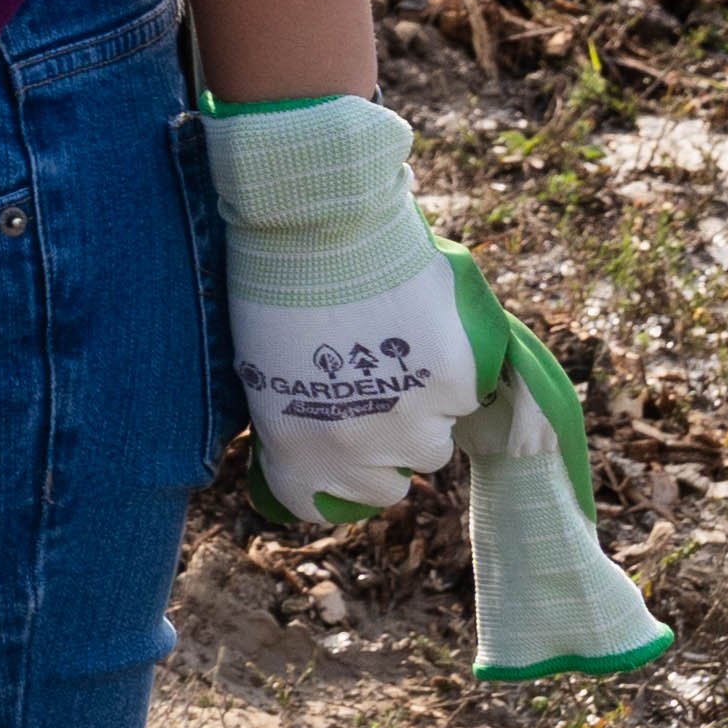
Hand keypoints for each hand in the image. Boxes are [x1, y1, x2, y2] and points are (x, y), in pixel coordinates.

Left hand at [203, 91, 476, 522]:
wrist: (314, 222)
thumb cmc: (272, 282)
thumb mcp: (260, 365)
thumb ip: (296, 416)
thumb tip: (316, 436)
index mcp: (294, 448)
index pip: (316, 504)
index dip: (327, 478)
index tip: (333, 451)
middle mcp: (357, 451)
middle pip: (392, 480)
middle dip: (384, 443)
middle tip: (371, 386)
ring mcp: (413, 420)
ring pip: (437, 441)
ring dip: (423, 409)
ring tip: (395, 346)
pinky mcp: (456, 382)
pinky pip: (467, 393)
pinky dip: (453, 367)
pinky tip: (421, 323)